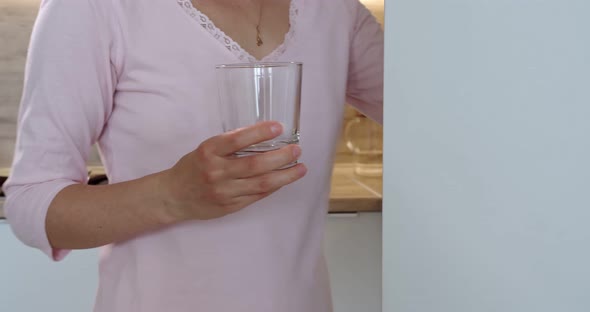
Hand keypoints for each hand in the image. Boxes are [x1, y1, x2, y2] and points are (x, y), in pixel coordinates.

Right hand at [160, 121, 306, 220]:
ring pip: (261, 184)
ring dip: (284, 176)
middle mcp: (217, 172)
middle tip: (296, 150)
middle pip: (255, 165)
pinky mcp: (230, 206)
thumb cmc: (192, 168)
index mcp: (209, 152)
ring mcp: (224, 191)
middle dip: (281, 157)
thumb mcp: (206, 149)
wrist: (173, 197)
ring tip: (300, 168)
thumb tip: (262, 136)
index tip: (278, 127)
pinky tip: (283, 180)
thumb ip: (229, 145)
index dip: (259, 132)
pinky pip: (257, 196)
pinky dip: (273, 187)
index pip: (237, 139)